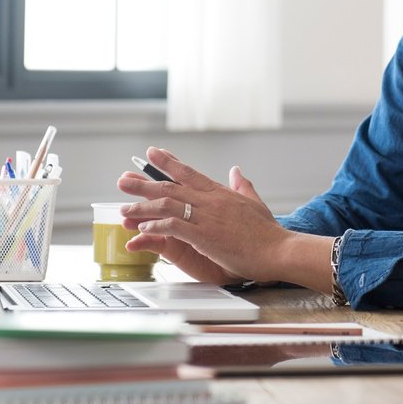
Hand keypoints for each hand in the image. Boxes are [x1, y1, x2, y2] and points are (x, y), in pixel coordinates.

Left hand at [116, 146, 317, 287]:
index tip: (151, 153)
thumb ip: (243, 186)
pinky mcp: (205, 236)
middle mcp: (211, 201)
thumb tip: (236, 171)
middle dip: (144, 184)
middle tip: (123, 180)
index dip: (168, 162)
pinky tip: (143, 228)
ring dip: (143, 208)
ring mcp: (207, 217)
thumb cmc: (269, 232)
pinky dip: (156, 227)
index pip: (189, 172)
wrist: (279, 250)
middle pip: (171, 187)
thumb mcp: (255, 203)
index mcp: (220, 193)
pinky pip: (174, 227)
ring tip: (124, 208)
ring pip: (167, 206)